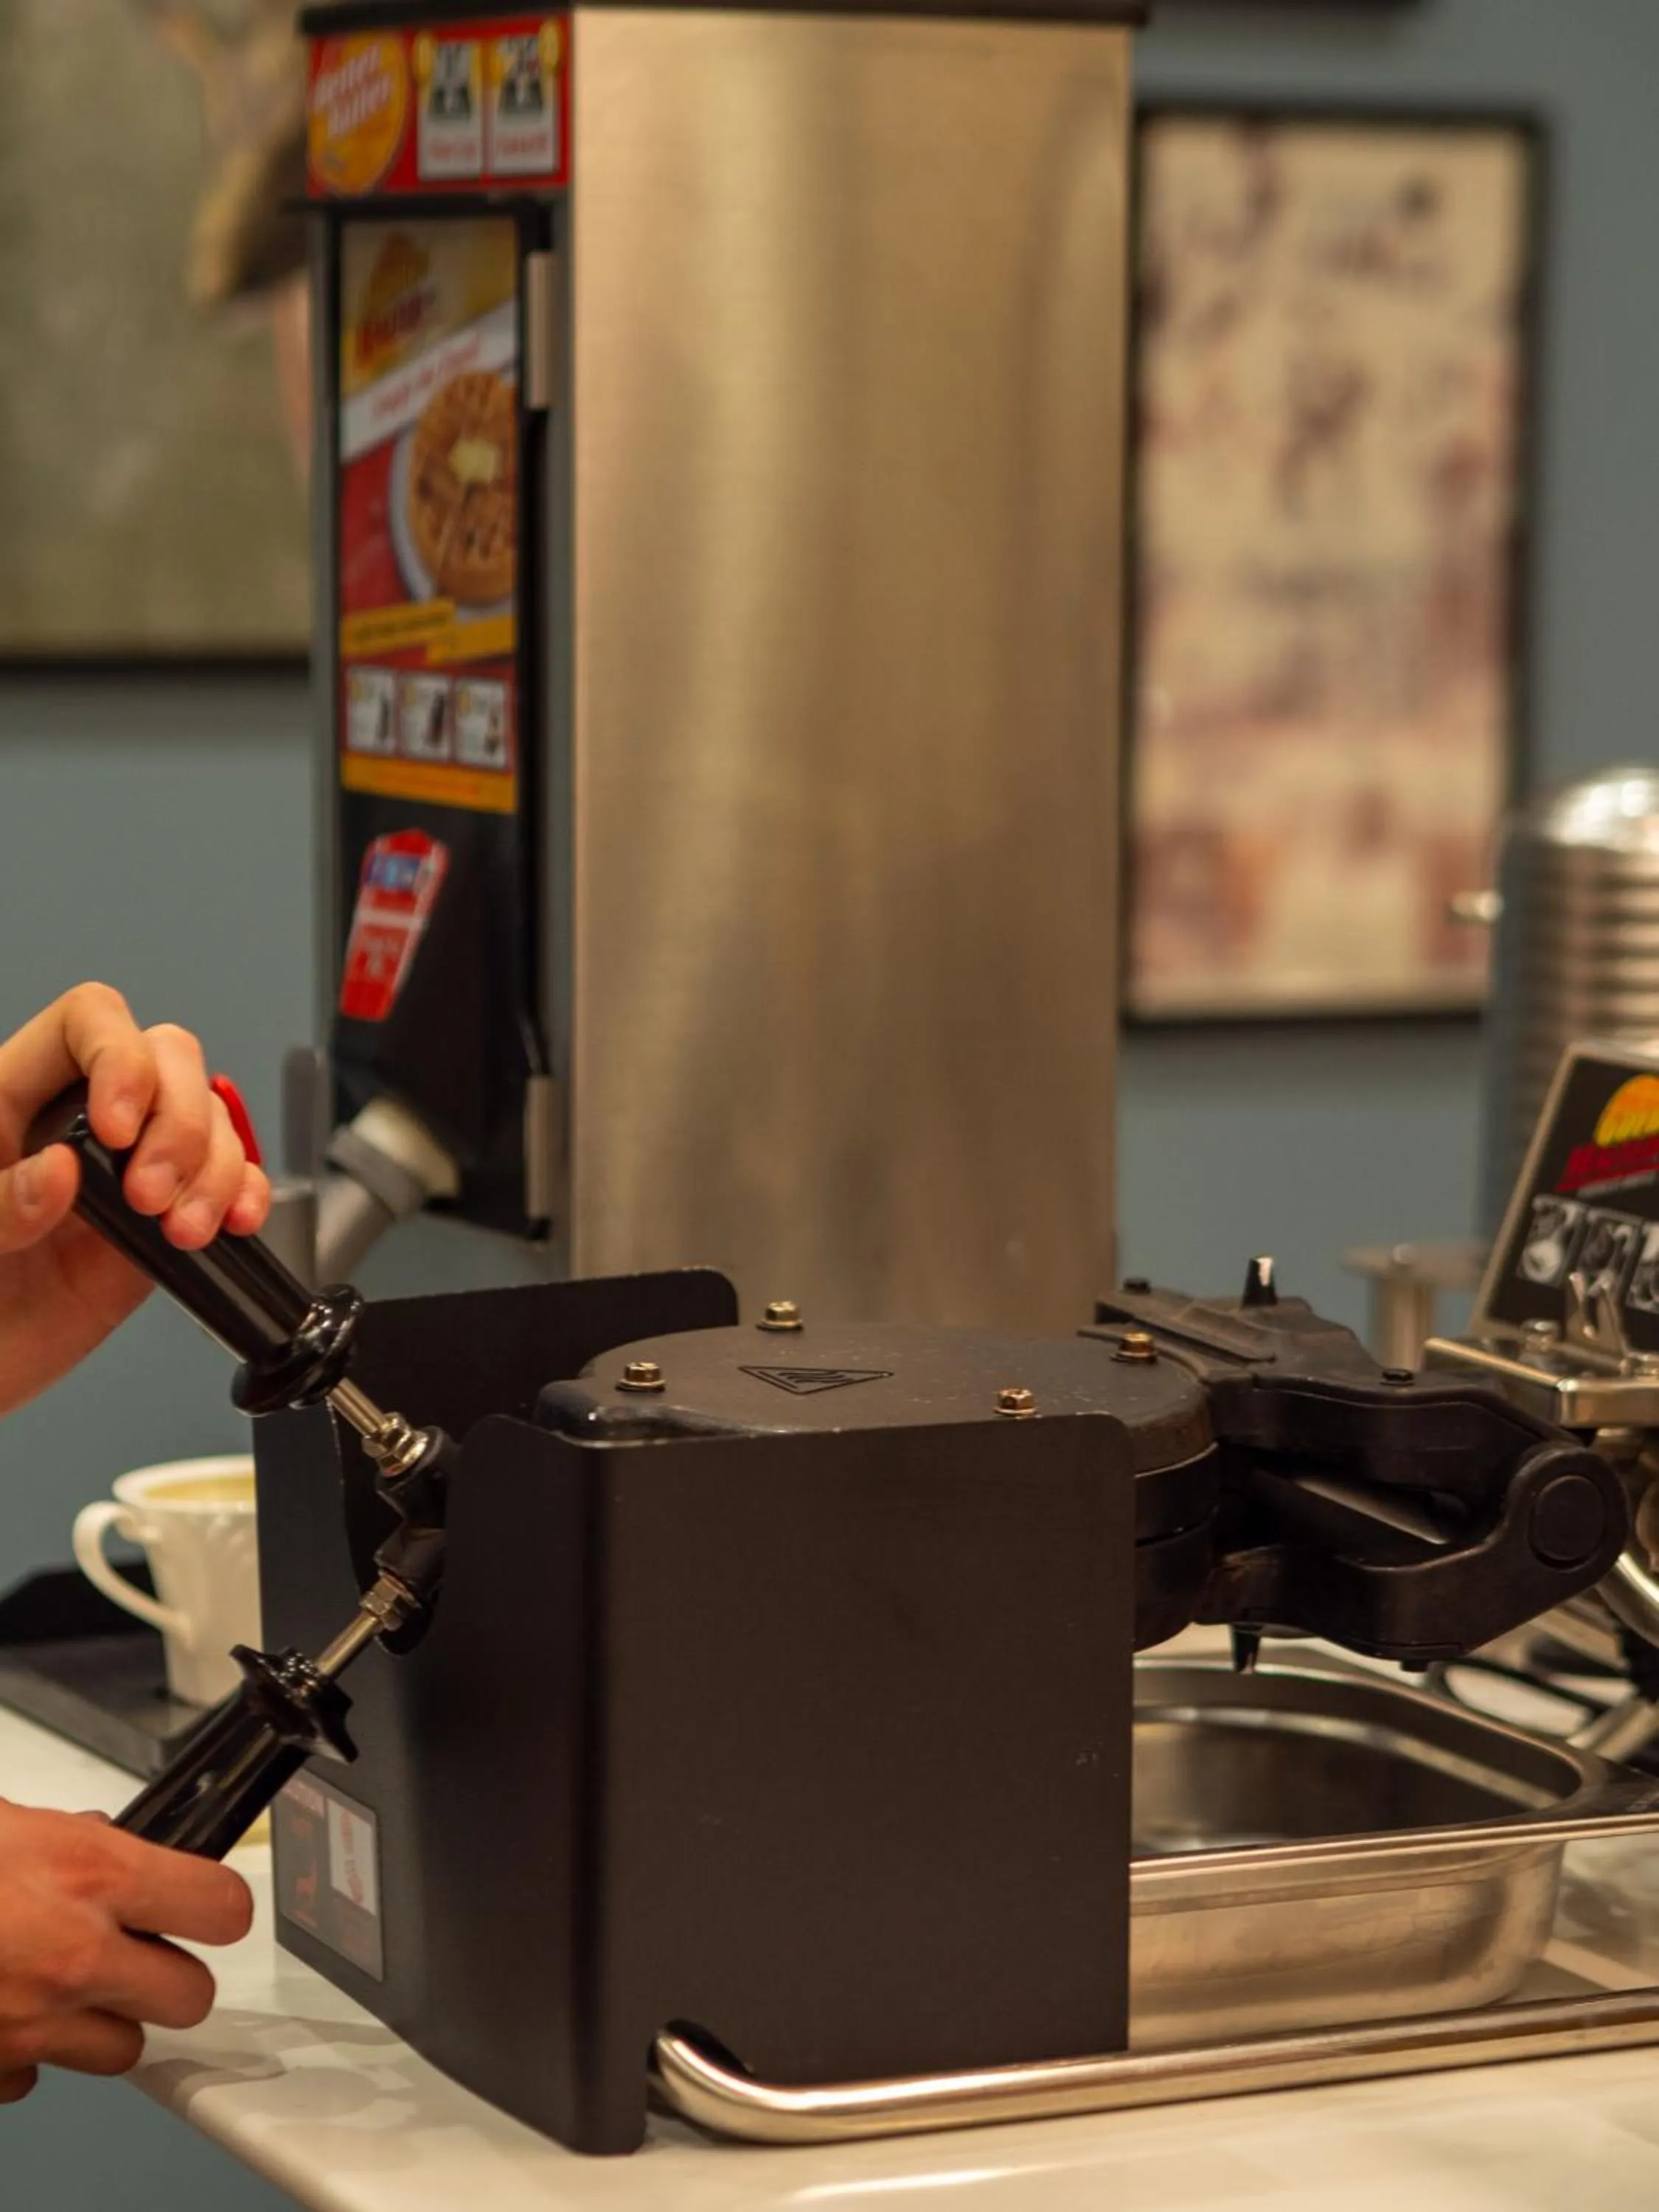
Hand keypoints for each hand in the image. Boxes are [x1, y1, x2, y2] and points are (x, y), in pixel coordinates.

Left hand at [0, 985, 269, 1416]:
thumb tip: (60, 1170)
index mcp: (10, 1098)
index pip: (86, 1022)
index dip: (119, 1056)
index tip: (115, 1129)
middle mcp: (78, 1122)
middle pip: (168, 1060)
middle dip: (180, 1123)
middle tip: (148, 1194)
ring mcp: (127, 1171)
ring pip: (209, 1119)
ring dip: (215, 1170)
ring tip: (181, 1229)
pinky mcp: (165, 1223)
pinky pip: (230, 1182)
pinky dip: (245, 1195)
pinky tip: (228, 1222)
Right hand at [0, 1801, 252, 2101]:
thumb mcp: (13, 1825)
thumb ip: (79, 1842)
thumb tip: (115, 1846)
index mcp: (92, 1876)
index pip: (221, 1907)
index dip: (218, 1907)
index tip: (209, 1906)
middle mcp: (73, 1957)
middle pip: (188, 1997)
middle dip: (168, 1975)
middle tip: (138, 1951)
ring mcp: (32, 2024)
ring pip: (120, 2050)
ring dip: (99, 2021)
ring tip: (59, 1981)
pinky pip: (36, 2079)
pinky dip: (25, 2054)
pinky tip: (3, 2009)